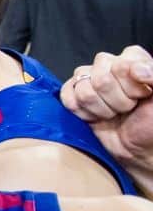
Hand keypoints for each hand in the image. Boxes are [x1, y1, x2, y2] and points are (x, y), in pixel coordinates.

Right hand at [60, 47, 152, 178]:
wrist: (138, 150)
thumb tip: (137, 69)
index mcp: (134, 60)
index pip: (122, 63)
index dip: (131, 84)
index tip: (142, 96)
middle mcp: (110, 66)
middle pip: (100, 76)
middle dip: (117, 100)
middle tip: (128, 108)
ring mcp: (90, 80)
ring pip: (83, 89)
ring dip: (101, 109)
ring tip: (113, 114)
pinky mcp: (74, 96)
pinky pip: (67, 96)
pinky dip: (83, 112)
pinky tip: (95, 116)